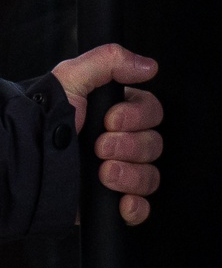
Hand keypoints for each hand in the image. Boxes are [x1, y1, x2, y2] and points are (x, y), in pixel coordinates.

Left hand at [52, 44, 163, 224]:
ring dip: (132, 174)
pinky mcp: (109, 201)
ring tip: (103, 172)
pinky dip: (137, 207)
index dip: (138, 116)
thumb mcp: (70, 77)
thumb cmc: (41, 121)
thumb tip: (149, 66)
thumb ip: (111, 61)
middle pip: (154, 143)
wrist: (21, 165)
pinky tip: (122, 202)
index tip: (111, 119)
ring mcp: (117, 172)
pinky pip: (141, 207)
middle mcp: (120, 142)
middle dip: (130, 145)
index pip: (152, 112)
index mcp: (115, 113)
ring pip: (150, 174)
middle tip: (100, 145)